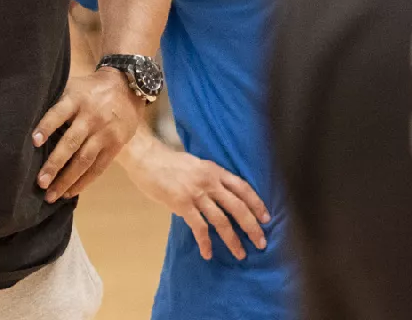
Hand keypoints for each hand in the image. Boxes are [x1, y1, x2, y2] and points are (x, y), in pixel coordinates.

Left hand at [31, 67, 141, 202]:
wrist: (127, 87)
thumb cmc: (90, 89)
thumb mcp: (73, 87)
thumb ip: (57, 103)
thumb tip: (28, 122)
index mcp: (76, 99)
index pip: (58, 113)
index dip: (46, 127)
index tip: (34, 141)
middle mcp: (90, 117)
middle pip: (71, 143)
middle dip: (54, 164)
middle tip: (40, 182)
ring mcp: (104, 133)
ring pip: (84, 160)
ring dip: (67, 180)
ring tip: (51, 195)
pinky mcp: (115, 145)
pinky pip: (98, 167)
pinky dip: (83, 182)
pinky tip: (70, 192)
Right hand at [122, 133, 270, 261]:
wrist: (145, 158)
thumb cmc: (168, 162)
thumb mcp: (196, 165)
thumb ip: (209, 179)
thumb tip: (221, 197)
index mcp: (214, 170)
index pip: (242, 188)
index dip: (256, 204)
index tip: (266, 219)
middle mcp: (209, 181)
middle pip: (237, 207)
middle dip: (251, 227)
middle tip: (261, 243)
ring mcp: (195, 193)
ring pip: (221, 220)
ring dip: (232, 239)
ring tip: (240, 254)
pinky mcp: (181, 203)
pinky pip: (198, 227)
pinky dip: (205, 242)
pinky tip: (208, 253)